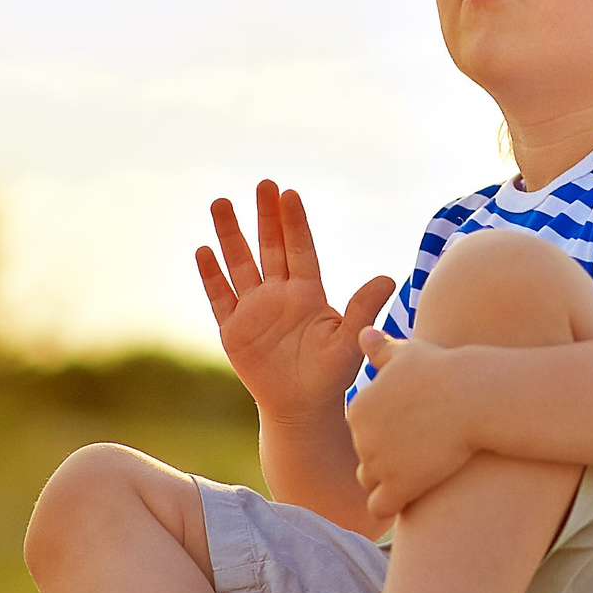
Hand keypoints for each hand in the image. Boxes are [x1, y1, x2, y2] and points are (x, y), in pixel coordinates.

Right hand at [196, 182, 393, 424]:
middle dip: (265, 217)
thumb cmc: (330, 375)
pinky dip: (211, 275)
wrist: (302, 408)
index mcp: (308, 292)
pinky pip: (220, 296)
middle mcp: (279, 294)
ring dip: (230, 235)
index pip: (300, 249)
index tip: (289, 193)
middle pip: (270, 247)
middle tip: (263, 184)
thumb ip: (363, 309)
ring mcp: (254, 309)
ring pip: (240, 264)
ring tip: (221, 203)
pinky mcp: (233, 328)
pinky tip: (204, 251)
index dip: (294, 223)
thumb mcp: (350, 341)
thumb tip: (388, 277)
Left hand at [346, 328, 479, 519]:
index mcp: (357, 408)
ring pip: (371, 481)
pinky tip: (412, 495)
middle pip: (366, 456)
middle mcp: (360, 437)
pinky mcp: (398, 487)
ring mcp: (378, 463)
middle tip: (422, 448)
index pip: (362, 429)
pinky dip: (392, 504)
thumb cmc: (445, 370)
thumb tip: (365, 334)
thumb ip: (381, 349)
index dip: (386, 431)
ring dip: (390, 480)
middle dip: (387, 456)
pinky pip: (379, 507)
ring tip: (422, 469)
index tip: (414, 426)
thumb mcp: (408, 352)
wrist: (472, 395)